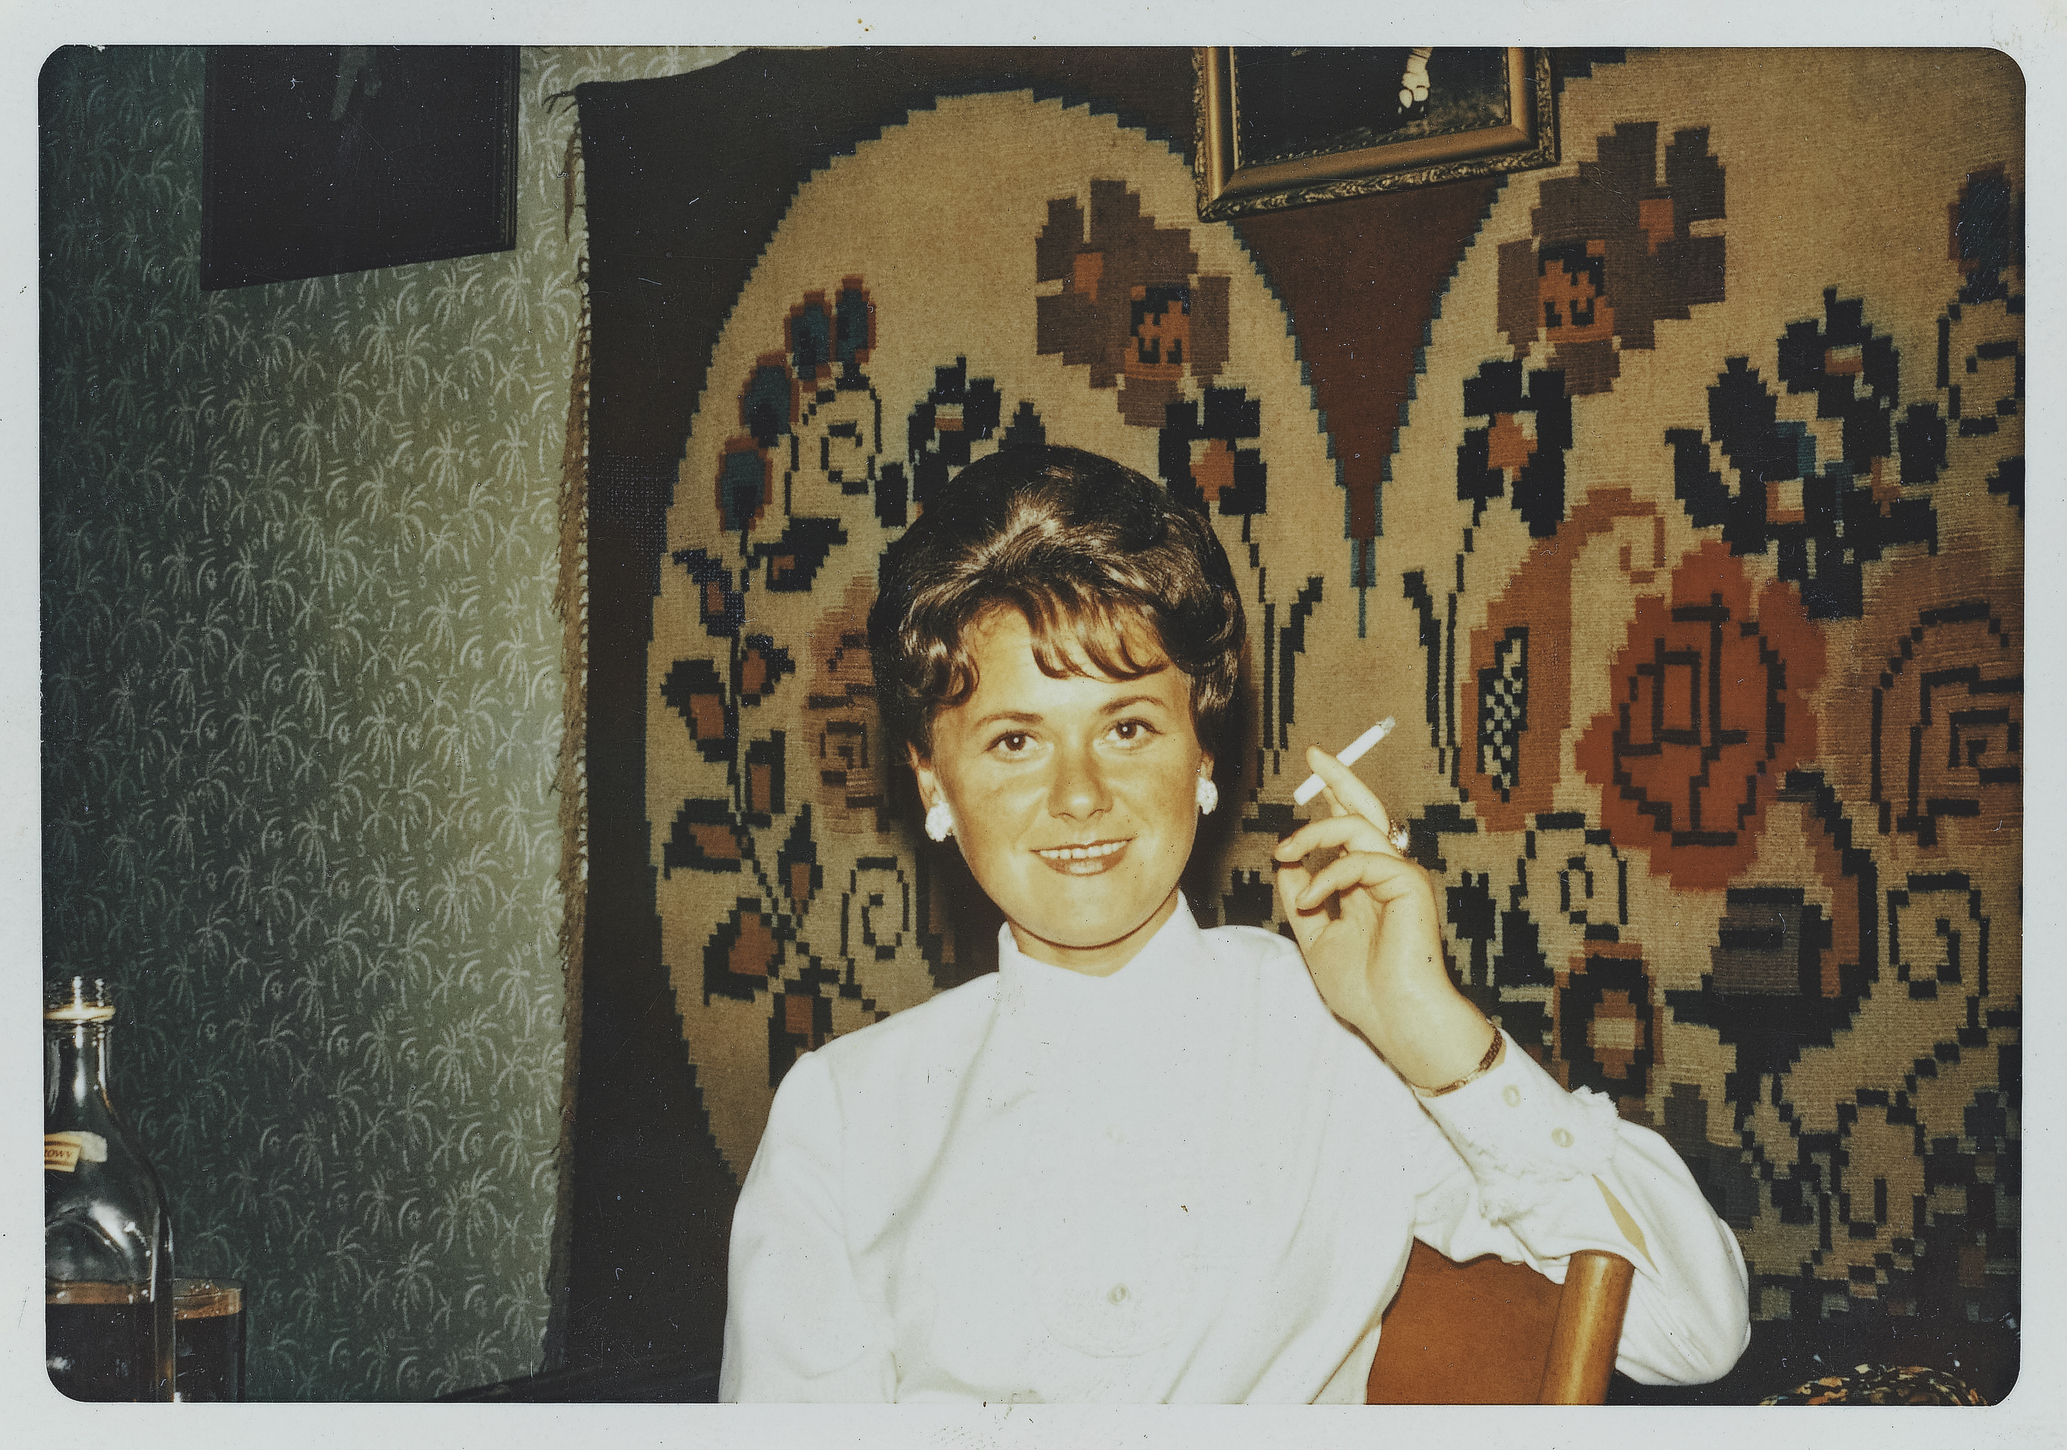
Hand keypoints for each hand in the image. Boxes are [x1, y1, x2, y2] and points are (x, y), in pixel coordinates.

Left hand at [1271, 744, 1494, 1089]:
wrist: (1394, 1019)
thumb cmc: (1363, 988)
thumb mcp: (1315, 936)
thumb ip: (1302, 897)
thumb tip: (1286, 862)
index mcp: (1367, 882)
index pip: (1349, 829)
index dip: (1333, 796)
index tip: (1310, 772)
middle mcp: (1386, 872)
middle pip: (1365, 810)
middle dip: (1340, 777)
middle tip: (1315, 755)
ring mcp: (1400, 877)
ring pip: (1358, 827)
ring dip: (1314, 833)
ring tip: (1285, 853)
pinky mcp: (1409, 885)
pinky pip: (1360, 861)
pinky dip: (1328, 877)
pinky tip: (1313, 902)